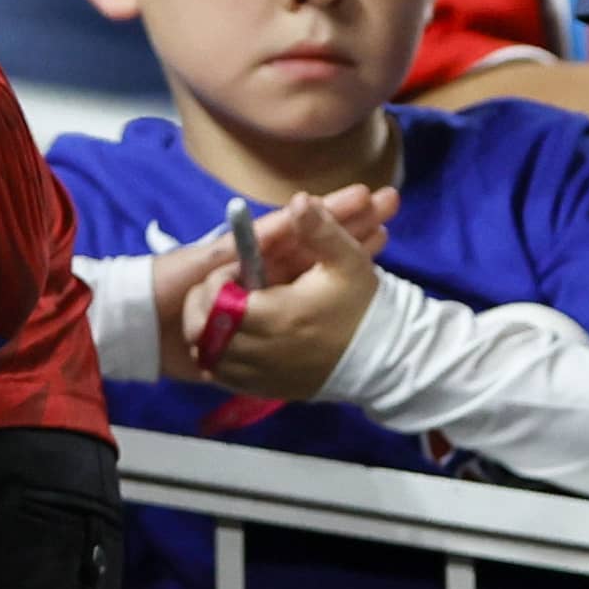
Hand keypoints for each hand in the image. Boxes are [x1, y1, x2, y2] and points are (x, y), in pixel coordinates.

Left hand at [178, 193, 385, 399]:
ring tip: (221, 318)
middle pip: (205, 333)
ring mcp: (264, 375)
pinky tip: (231, 346)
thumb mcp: (347, 260)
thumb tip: (299, 198)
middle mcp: (264, 350)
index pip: (218, 302)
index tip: (232, 274)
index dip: (215, 284)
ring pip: (212, 358)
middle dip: (204, 309)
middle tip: (218, 295)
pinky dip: (220, 362)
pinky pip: (227, 379)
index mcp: (278, 314)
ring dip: (208, 336)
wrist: (384, 358)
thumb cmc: (362, 305)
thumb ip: (319, 229)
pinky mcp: (268, 391)